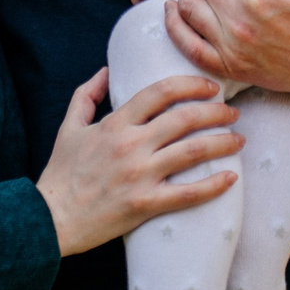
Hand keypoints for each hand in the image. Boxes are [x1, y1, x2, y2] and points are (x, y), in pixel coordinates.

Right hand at [36, 69, 241, 254]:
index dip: (191, 84)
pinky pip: (187, 193)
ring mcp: (139, 175)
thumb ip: (86, 95)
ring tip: (239, 140)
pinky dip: (212, 186)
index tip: (210, 87)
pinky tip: (231, 178)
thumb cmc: (61, 173)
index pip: (161, 92)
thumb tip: (105, 71)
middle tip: (233, 113)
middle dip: (217, 112)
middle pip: (185, 118)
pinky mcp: (144, 204)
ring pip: (192, 152)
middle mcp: (130, 145)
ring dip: (222, 143)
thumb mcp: (69, 127)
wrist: (50, 218)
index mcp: (115, 123)